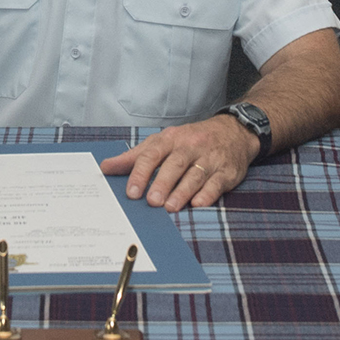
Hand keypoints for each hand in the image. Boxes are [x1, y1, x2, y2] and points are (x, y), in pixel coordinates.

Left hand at [97, 115, 258, 211]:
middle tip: (152, 201)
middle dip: (163, 183)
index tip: (131, 192)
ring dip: (183, 191)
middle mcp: (191, 146)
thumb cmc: (191, 140)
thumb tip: (106, 168)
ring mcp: (210, 159)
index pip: (153, 154)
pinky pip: (217, 183)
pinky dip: (208, 194)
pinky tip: (198, 204)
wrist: (233, 132)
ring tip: (170, 208)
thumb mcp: (162, 142)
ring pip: (195, 174)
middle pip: (175, 164)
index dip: (141, 173)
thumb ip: (134, 157)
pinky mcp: (227, 171)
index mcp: (171, 139)